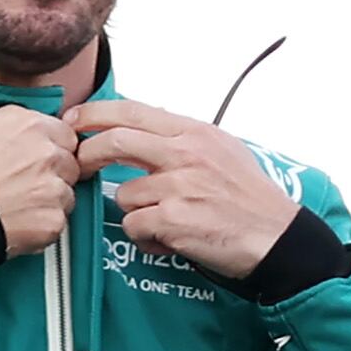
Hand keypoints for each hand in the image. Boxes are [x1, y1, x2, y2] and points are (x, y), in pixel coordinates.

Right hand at [0, 106, 79, 258]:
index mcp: (31, 126)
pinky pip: (57, 221)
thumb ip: (14, 126)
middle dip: (54, 175)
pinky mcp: (52, 219)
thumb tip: (25, 131)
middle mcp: (48, 154)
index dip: (52, 149)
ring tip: (17, 205)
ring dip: (49, 200)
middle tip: (26, 185)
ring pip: (66, 194)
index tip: (41, 160)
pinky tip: (17, 221)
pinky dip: (41, 225)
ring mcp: (53, 188)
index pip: (65, 135)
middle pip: (70, 164)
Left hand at [67, 99, 301, 281]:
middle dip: (87, 153)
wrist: (276, 236)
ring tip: (164, 221)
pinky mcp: (173, 219)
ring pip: (124, 194)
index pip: (131, 111)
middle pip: (115, 142)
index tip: (74, 120)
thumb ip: (183, 137)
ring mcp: (179, 186)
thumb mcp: (222, 149)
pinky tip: (170, 239)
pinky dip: (145, 237)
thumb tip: (143, 127)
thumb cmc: (250, 197)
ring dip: (136, 211)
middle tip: (80, 165)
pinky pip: (134, 226)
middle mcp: (185, 154)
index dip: (95, 114)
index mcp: (194, 132)